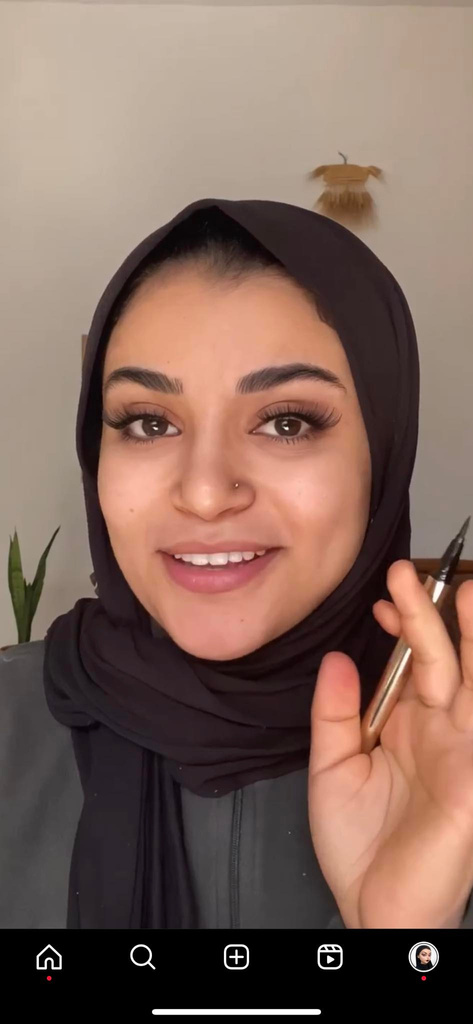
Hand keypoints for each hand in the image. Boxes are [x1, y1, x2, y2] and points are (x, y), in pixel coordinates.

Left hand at [308, 560, 472, 928]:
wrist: (374, 911)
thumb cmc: (361, 850)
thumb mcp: (333, 768)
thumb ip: (335, 714)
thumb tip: (336, 660)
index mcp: (409, 725)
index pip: (415, 660)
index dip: (402, 626)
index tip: (381, 601)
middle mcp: (442, 730)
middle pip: (446, 659)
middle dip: (429, 615)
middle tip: (407, 575)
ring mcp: (464, 750)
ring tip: (467, 592)